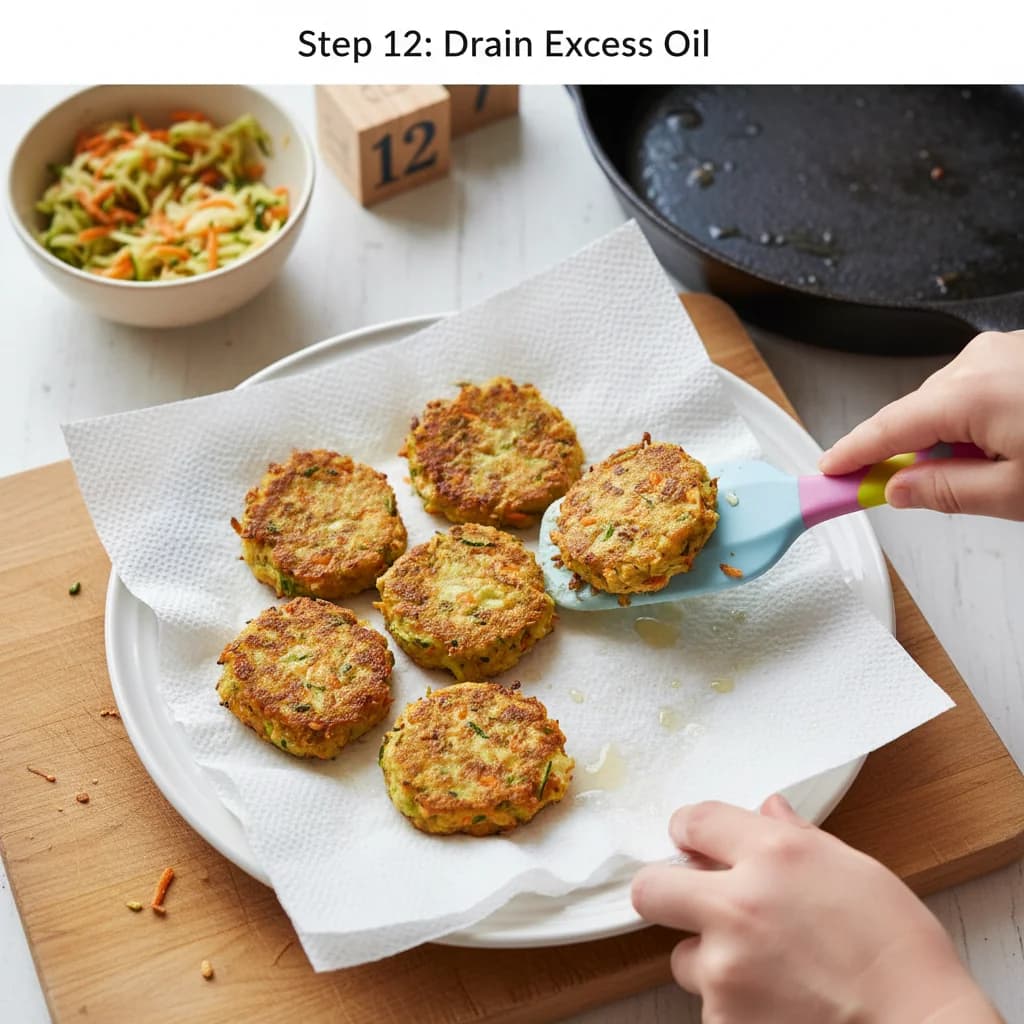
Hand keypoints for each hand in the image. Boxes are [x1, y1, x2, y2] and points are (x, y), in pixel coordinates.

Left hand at [631, 796, 1000, 1022]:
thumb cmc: (898, 947)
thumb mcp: (853, 869)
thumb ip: (796, 836)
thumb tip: (766, 809)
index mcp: (772, 854)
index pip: (692, 821)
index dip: (689, 832)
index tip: (695, 845)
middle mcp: (738, 905)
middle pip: (650, 888)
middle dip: (666, 892)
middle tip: (696, 904)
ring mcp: (726, 969)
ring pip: (684, 957)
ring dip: (711, 959)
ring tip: (766, 970)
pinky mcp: (725, 1020)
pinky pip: (710, 1004)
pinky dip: (733, 1004)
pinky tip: (778, 1003)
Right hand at [818, 330, 1023, 519]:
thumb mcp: (1017, 492)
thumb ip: (949, 492)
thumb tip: (900, 489)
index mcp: (973, 392)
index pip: (888, 429)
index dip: (852, 454)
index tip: (829, 473)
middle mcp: (981, 360)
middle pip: (916, 416)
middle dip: (911, 455)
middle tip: (906, 494)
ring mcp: (1002, 351)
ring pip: (945, 404)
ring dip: (949, 439)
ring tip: (992, 470)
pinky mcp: (1018, 354)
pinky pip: (974, 389)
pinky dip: (974, 420)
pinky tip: (1006, 444)